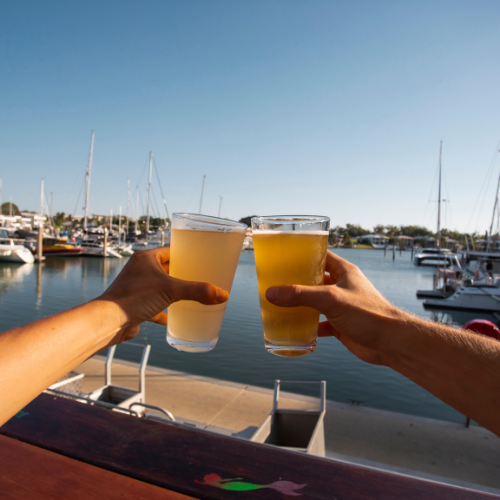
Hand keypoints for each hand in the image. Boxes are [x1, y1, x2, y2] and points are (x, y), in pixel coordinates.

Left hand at [98, 247, 228, 343]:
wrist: (109, 321)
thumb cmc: (135, 297)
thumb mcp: (171, 290)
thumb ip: (198, 291)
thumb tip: (223, 295)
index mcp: (146, 258)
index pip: (171, 251)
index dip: (187, 254)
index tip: (202, 260)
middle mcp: (140, 270)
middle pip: (167, 269)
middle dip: (183, 275)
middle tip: (202, 278)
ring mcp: (136, 288)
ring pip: (160, 288)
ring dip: (174, 292)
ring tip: (192, 295)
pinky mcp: (135, 305)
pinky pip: (154, 306)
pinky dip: (164, 311)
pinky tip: (175, 318)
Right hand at [265, 251, 402, 364]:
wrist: (391, 343)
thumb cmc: (369, 314)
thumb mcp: (330, 299)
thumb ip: (301, 295)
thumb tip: (272, 293)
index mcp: (344, 271)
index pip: (322, 255)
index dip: (304, 253)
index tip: (285, 255)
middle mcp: (342, 286)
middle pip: (315, 279)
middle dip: (297, 281)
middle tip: (277, 282)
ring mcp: (342, 306)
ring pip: (316, 302)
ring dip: (301, 304)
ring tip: (281, 304)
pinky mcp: (341, 325)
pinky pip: (320, 323)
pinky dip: (308, 326)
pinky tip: (296, 328)